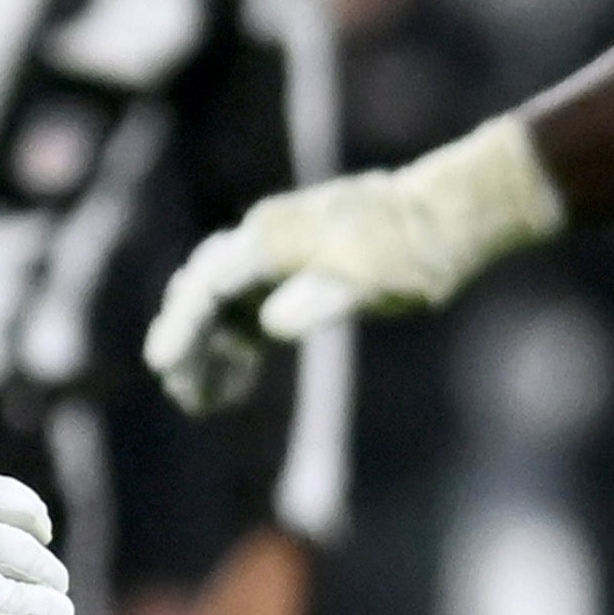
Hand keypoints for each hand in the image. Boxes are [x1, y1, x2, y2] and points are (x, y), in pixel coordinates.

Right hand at [147, 115, 563, 412]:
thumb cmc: (414, 251)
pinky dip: (235, 341)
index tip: (163, 365)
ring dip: (209, 348)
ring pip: (221, 302)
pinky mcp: (293, 266)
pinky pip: (246, 305)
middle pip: (204, 293)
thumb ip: (320, 299)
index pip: (209, 285)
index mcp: (273, 239)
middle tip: (188, 397)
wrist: (450, 214)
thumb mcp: (376, 282)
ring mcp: (277, 252)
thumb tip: (270, 325)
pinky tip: (239, 379)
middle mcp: (264, 239)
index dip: (183, 327)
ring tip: (206, 400)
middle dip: (189, 345)